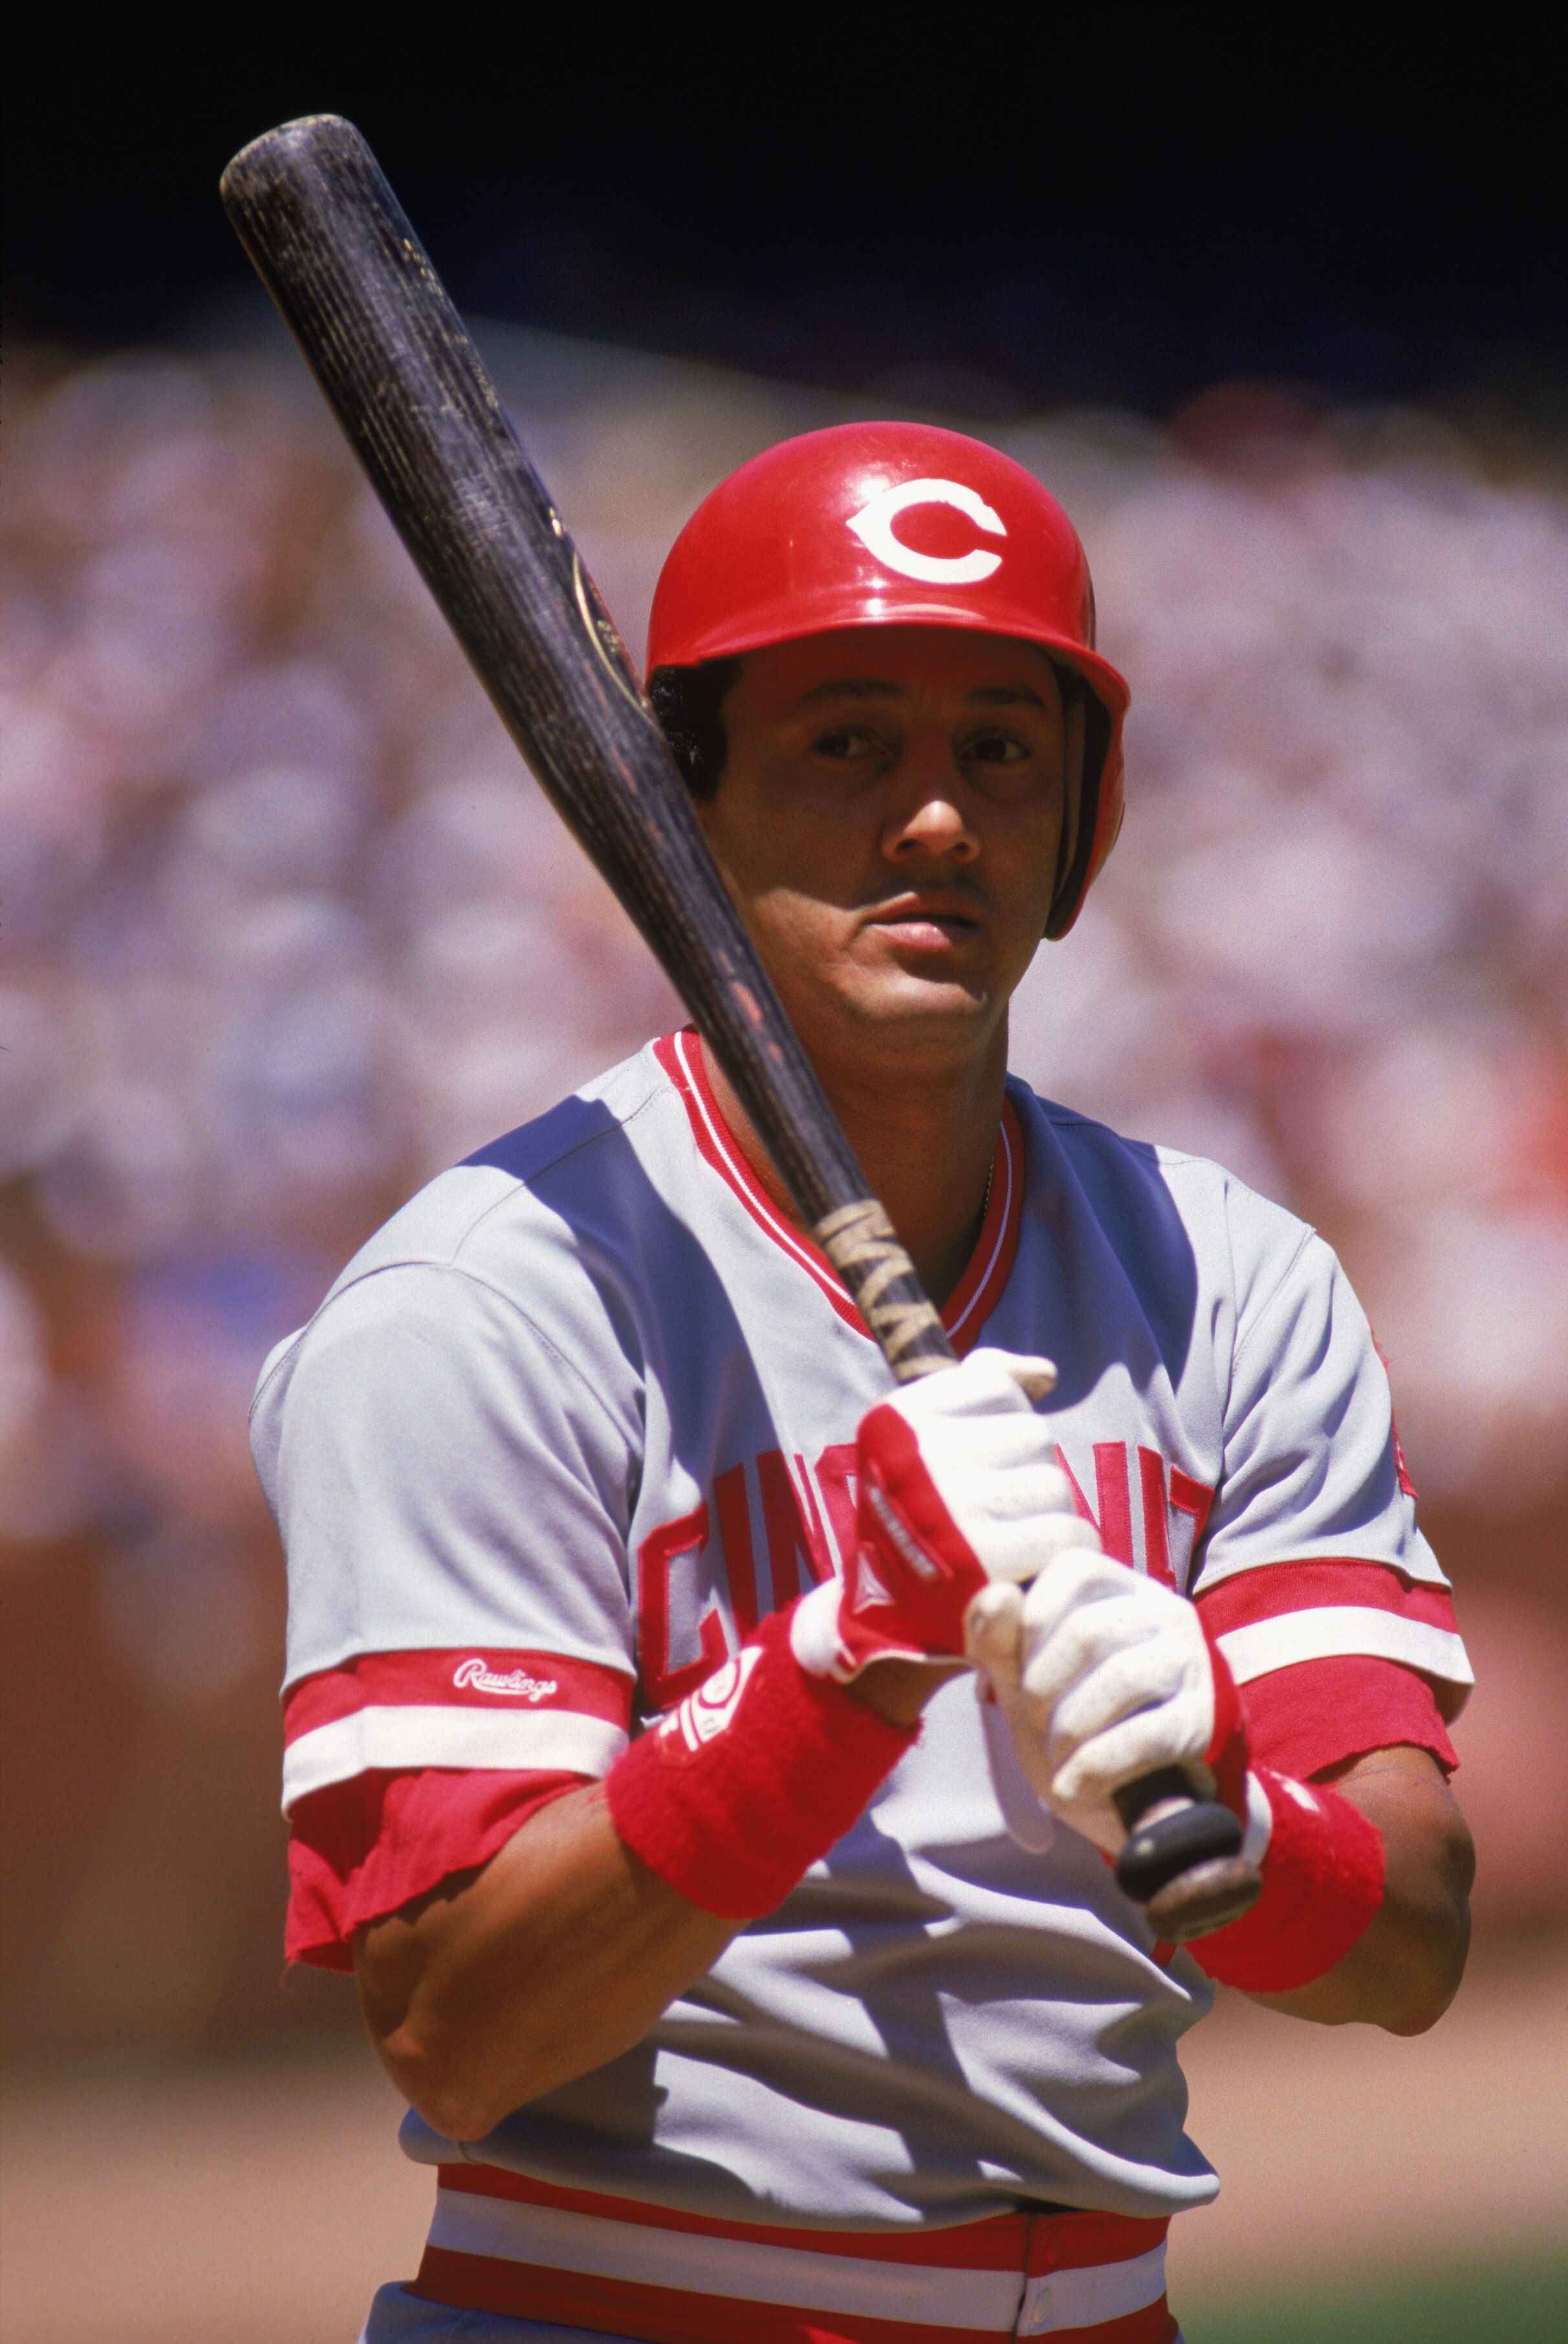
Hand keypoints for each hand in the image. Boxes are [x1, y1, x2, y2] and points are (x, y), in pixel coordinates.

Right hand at [791, 1348, 1096, 1680]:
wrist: (886, 1615)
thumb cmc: (919, 1515)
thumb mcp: (923, 1436)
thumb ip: (981, 1383)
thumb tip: (1045, 1373)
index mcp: (897, 1418)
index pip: (994, 1385)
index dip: (999, 1424)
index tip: (973, 1462)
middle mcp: (919, 1455)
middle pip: (1032, 1435)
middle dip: (1026, 1472)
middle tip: (992, 1510)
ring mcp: (951, 1507)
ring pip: (1054, 1484)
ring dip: (1048, 1513)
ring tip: (1011, 1535)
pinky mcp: (986, 1560)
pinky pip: (1066, 1532)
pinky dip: (1063, 1549)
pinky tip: (1034, 1561)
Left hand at [964, 1552, 1247, 1856]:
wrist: (1139, 1803)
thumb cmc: (1078, 1725)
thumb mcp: (1026, 1681)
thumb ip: (1000, 1638)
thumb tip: (994, 1594)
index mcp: (1122, 1589)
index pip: (1074, 1570)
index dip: (1032, 1623)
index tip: (1021, 1672)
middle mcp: (1166, 1614)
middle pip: (1089, 1631)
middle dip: (1042, 1688)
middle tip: (1035, 1723)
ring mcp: (1192, 1666)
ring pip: (1120, 1680)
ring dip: (1068, 1730)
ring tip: (1057, 1757)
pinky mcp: (1205, 1724)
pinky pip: (1144, 1737)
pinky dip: (1093, 1767)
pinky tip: (1073, 1786)